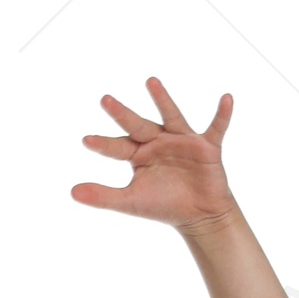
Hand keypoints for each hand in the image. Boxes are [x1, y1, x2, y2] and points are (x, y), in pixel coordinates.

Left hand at [72, 76, 236, 229]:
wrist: (198, 215)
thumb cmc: (163, 205)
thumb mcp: (131, 202)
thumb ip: (103, 196)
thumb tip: (72, 191)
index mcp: (139, 153)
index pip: (117, 147)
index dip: (103, 145)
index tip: (86, 141)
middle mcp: (158, 141)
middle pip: (137, 125)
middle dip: (121, 114)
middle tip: (104, 100)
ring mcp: (182, 140)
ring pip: (170, 116)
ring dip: (161, 99)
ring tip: (150, 82)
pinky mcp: (206, 146)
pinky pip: (216, 127)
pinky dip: (222, 114)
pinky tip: (226, 98)